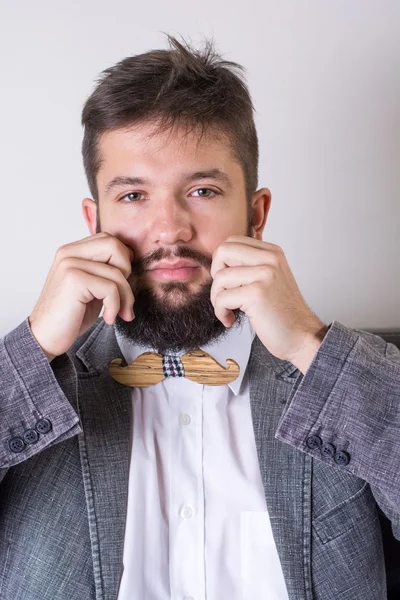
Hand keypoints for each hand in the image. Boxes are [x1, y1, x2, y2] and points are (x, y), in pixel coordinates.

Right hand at [28, 232, 134, 361]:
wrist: (46, 337)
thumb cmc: (71, 314)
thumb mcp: (92, 287)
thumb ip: (105, 270)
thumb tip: (131, 259)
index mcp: (72, 251)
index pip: (109, 239)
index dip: (123, 260)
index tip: (122, 284)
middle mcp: (69, 253)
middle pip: (115, 245)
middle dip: (127, 272)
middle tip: (123, 296)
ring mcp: (70, 265)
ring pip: (117, 272)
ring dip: (125, 297)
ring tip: (118, 313)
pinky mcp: (74, 280)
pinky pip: (111, 288)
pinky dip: (115, 307)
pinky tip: (108, 318)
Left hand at [210, 235, 327, 371]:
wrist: (302, 336)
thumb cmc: (282, 313)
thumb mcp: (269, 279)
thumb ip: (249, 266)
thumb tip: (218, 261)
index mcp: (272, 252)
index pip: (232, 242)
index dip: (222, 262)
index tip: (229, 282)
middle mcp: (270, 259)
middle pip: (222, 251)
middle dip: (216, 274)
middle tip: (225, 292)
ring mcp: (265, 274)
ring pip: (220, 277)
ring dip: (217, 299)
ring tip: (229, 310)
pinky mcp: (257, 293)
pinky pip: (222, 298)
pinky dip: (221, 312)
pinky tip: (231, 319)